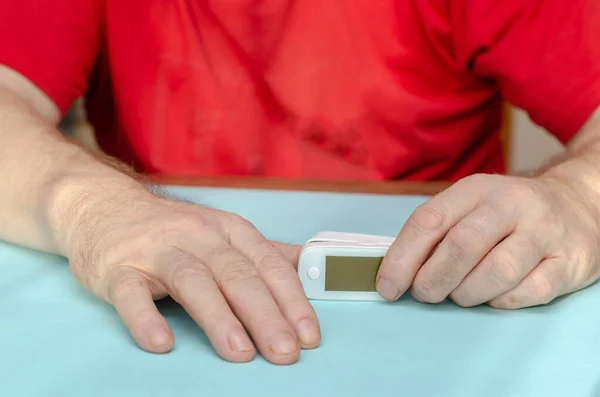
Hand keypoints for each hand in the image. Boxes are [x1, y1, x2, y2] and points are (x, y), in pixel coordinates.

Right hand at [64, 191, 319, 363]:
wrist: (104, 206)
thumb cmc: (173, 229)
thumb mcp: (223, 232)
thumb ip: (265, 253)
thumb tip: (311, 268)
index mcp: (229, 231)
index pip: (269, 265)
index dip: (292, 300)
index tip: (309, 336)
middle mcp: (197, 236)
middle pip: (236, 274)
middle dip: (265, 314)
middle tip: (284, 352)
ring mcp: (156, 250)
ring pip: (192, 280)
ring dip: (218, 317)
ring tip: (240, 352)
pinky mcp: (118, 268)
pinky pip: (131, 293)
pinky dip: (145, 317)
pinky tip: (162, 342)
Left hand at [376, 173, 599, 307]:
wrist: (578, 204)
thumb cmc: (507, 215)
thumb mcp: (470, 207)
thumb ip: (435, 233)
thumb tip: (395, 273)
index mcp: (476, 189)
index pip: (429, 220)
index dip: (402, 258)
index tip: (387, 287)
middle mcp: (512, 204)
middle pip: (462, 246)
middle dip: (433, 280)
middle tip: (424, 294)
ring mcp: (544, 231)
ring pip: (496, 272)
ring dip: (466, 294)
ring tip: (460, 294)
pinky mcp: (569, 261)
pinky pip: (527, 293)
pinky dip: (501, 302)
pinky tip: (493, 296)